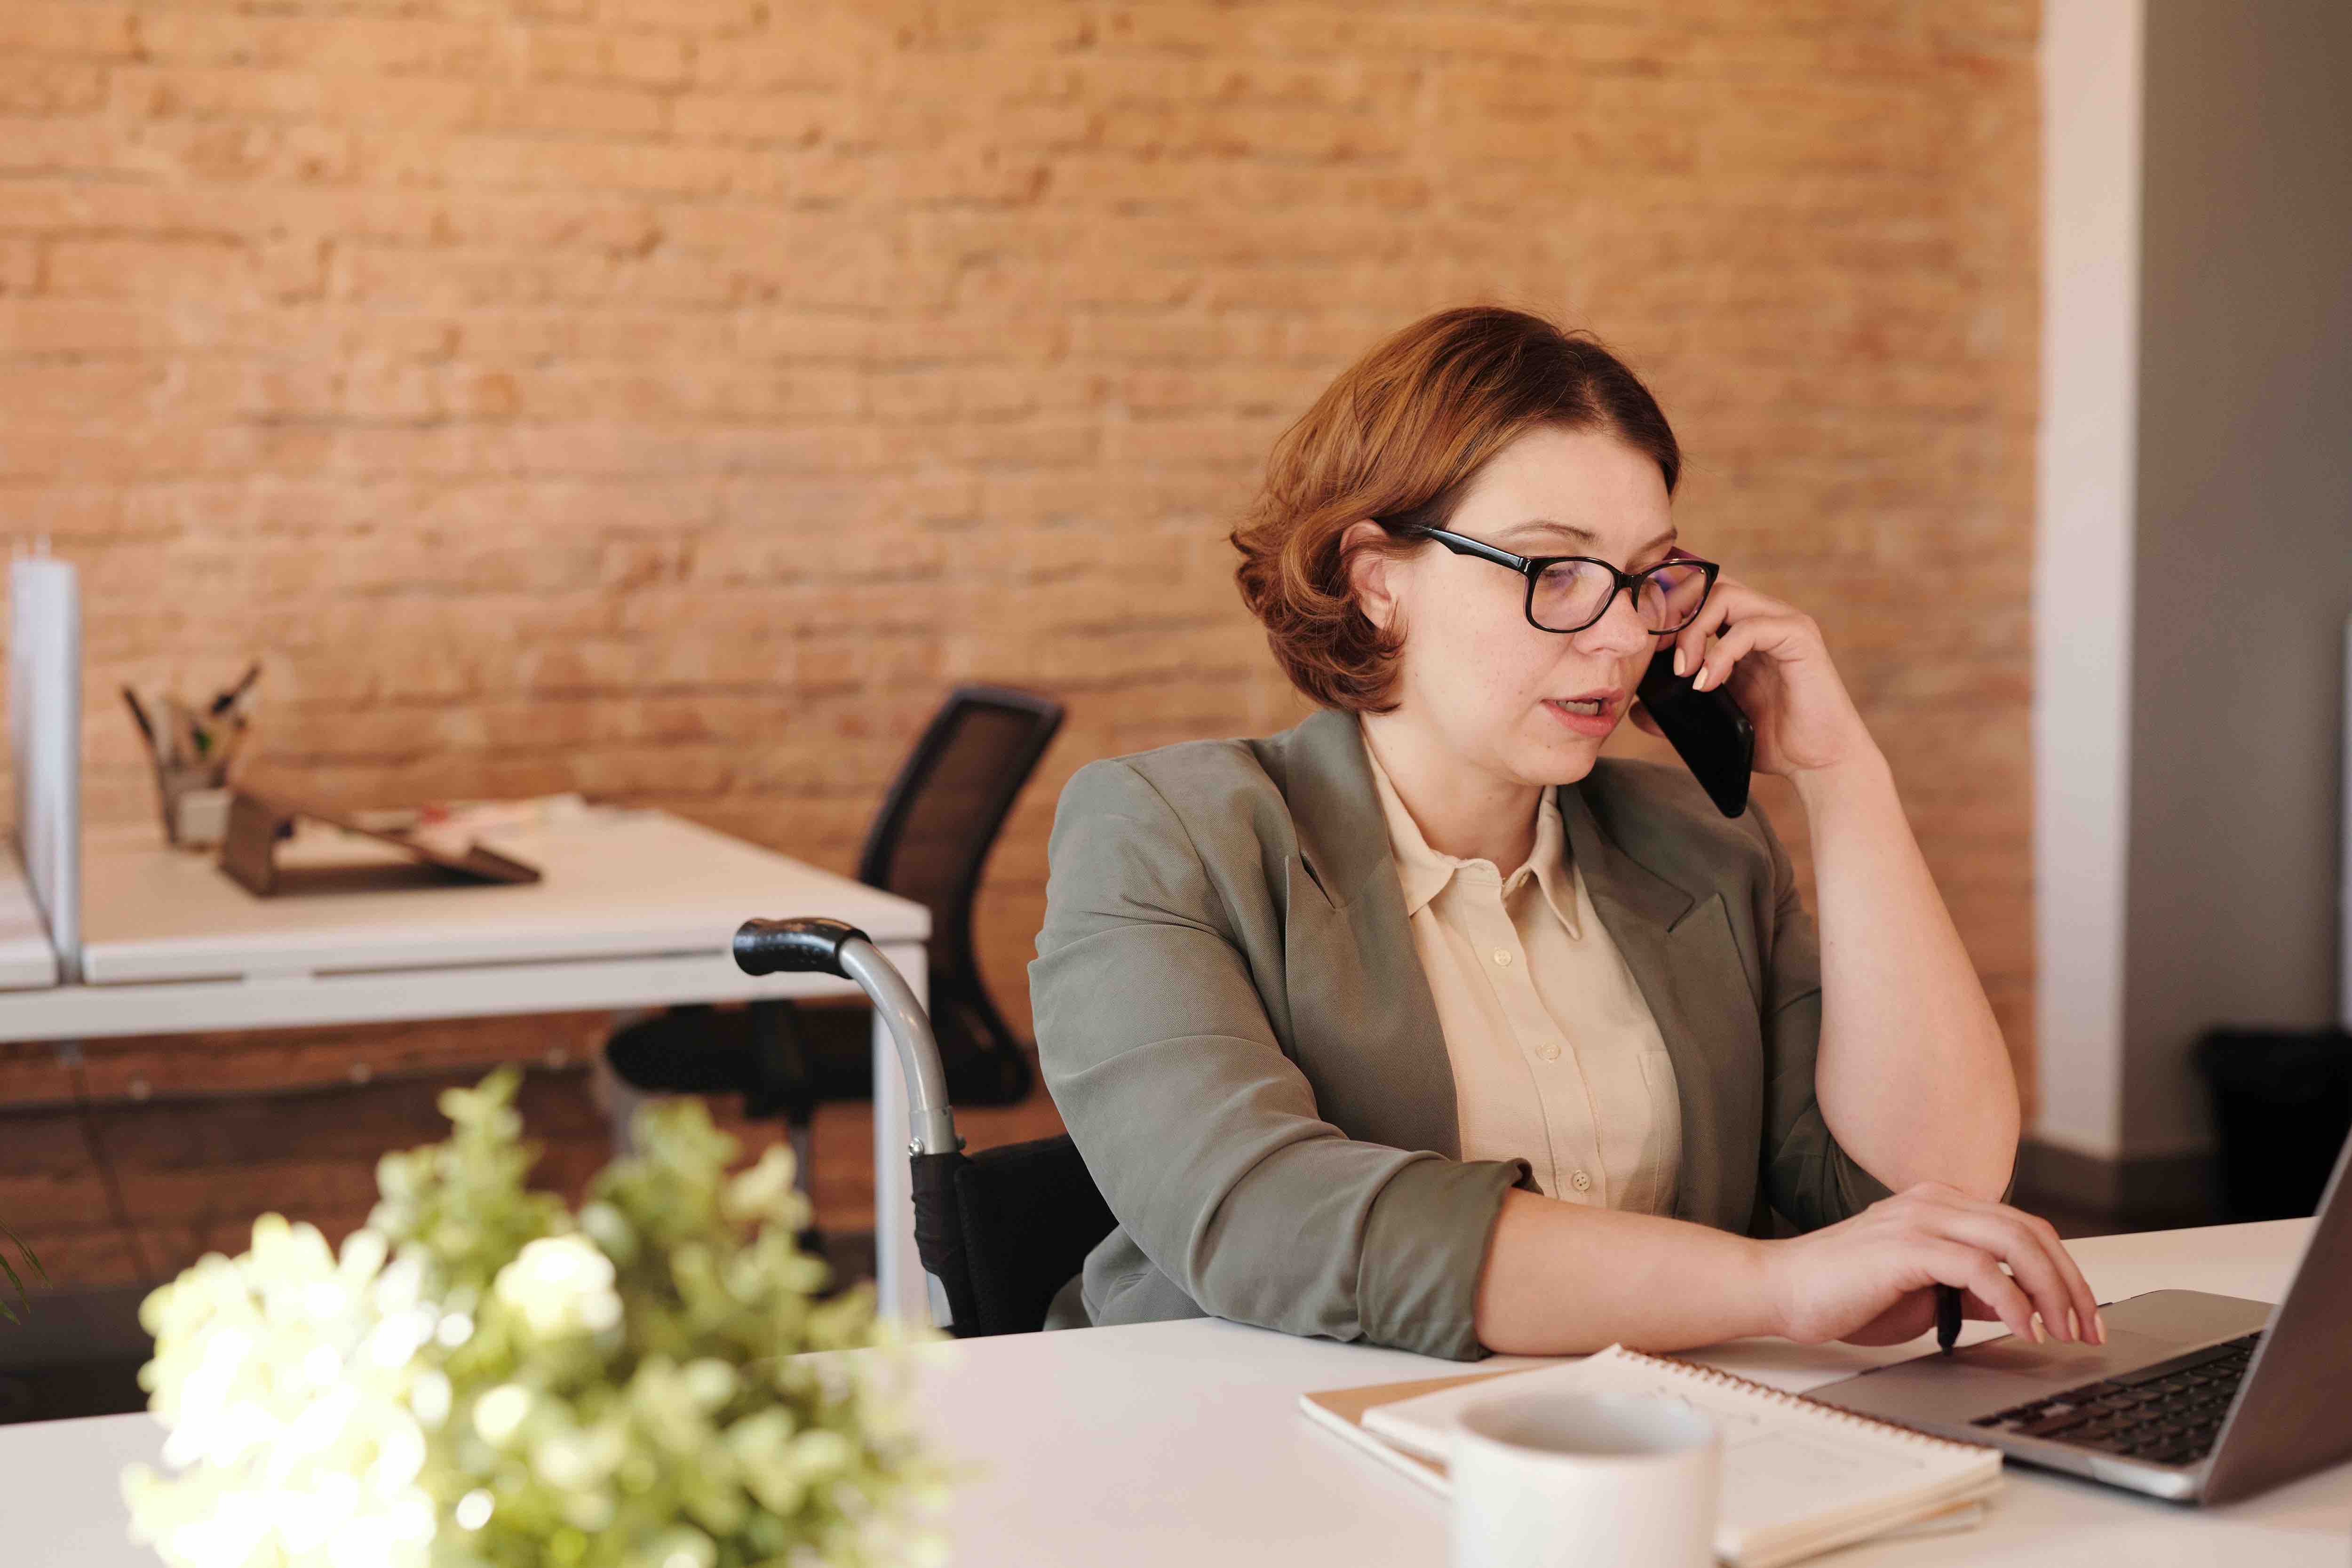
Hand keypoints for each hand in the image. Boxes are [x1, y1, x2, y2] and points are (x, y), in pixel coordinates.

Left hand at [1630, 575, 1871, 778]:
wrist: (1819, 762)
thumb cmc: (1772, 740)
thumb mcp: (1714, 721)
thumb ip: (1678, 710)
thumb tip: (1637, 709)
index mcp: (1743, 629)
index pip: (1700, 595)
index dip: (1668, 612)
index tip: (1646, 648)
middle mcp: (1764, 617)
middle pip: (1708, 584)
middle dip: (1675, 613)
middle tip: (1658, 654)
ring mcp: (1783, 623)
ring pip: (1725, 595)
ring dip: (1693, 630)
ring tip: (1683, 672)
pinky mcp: (1799, 637)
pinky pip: (1748, 627)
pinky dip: (1720, 653)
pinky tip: (1708, 683)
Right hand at [1760, 1183, 2103, 1348]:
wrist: (1781, 1290)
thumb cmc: (1843, 1293)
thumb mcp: (1923, 1294)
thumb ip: (1969, 1292)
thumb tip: (2017, 1308)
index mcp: (1939, 1205)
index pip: (2023, 1228)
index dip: (2063, 1271)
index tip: (2081, 1316)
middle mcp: (1934, 1202)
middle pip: (2031, 1230)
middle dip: (2070, 1283)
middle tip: (2087, 1328)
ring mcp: (1920, 1219)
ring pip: (2014, 1242)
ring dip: (2051, 1291)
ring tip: (2062, 1331)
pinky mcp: (1906, 1246)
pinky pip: (1980, 1268)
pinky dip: (2012, 1300)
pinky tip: (2022, 1329)